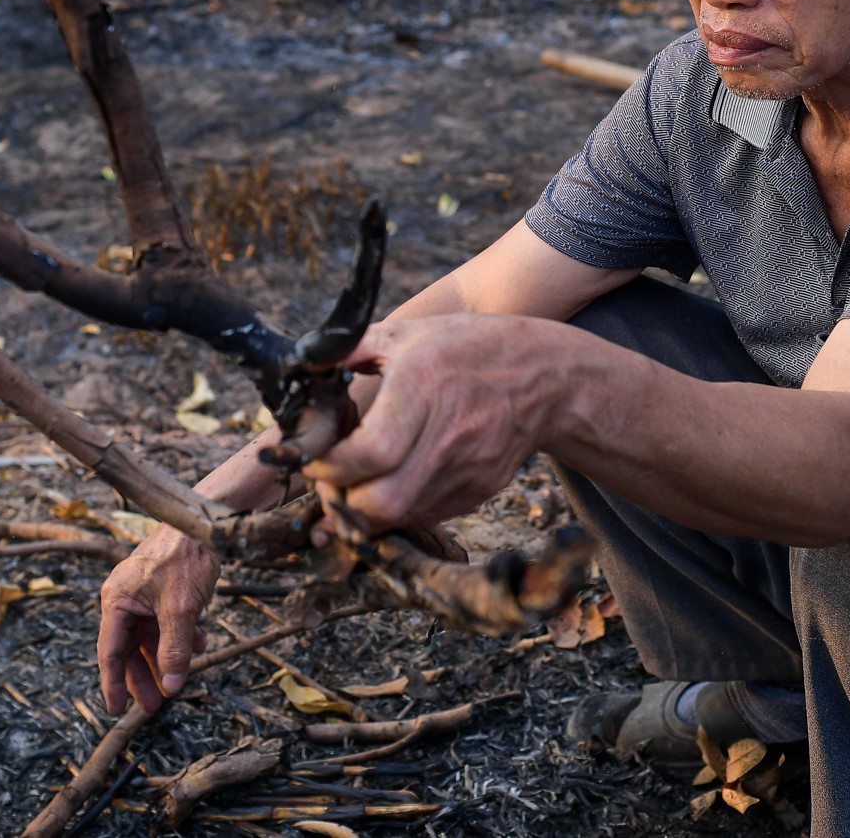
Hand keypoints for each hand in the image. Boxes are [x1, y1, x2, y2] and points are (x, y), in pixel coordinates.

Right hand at [97, 525, 214, 715]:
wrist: (205, 522)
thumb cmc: (186, 557)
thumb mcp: (181, 609)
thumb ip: (174, 649)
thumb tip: (172, 685)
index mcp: (117, 599)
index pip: (110, 652)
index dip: (114, 683)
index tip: (116, 710)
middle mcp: (125, 597)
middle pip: (129, 647)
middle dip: (143, 677)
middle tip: (155, 706)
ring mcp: (143, 593)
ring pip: (148, 637)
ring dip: (163, 660)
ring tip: (175, 685)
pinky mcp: (161, 589)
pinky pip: (165, 622)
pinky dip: (178, 638)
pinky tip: (197, 648)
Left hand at [305, 313, 565, 533]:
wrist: (545, 376)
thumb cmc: (470, 347)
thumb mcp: (410, 332)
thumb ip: (352, 346)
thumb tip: (304, 364)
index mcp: (423, 388)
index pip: (370, 453)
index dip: (331, 467)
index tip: (317, 459)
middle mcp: (447, 435)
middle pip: (381, 503)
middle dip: (341, 501)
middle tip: (329, 480)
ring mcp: (467, 468)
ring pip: (399, 518)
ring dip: (364, 512)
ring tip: (354, 484)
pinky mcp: (479, 489)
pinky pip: (425, 515)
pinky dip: (398, 508)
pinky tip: (390, 482)